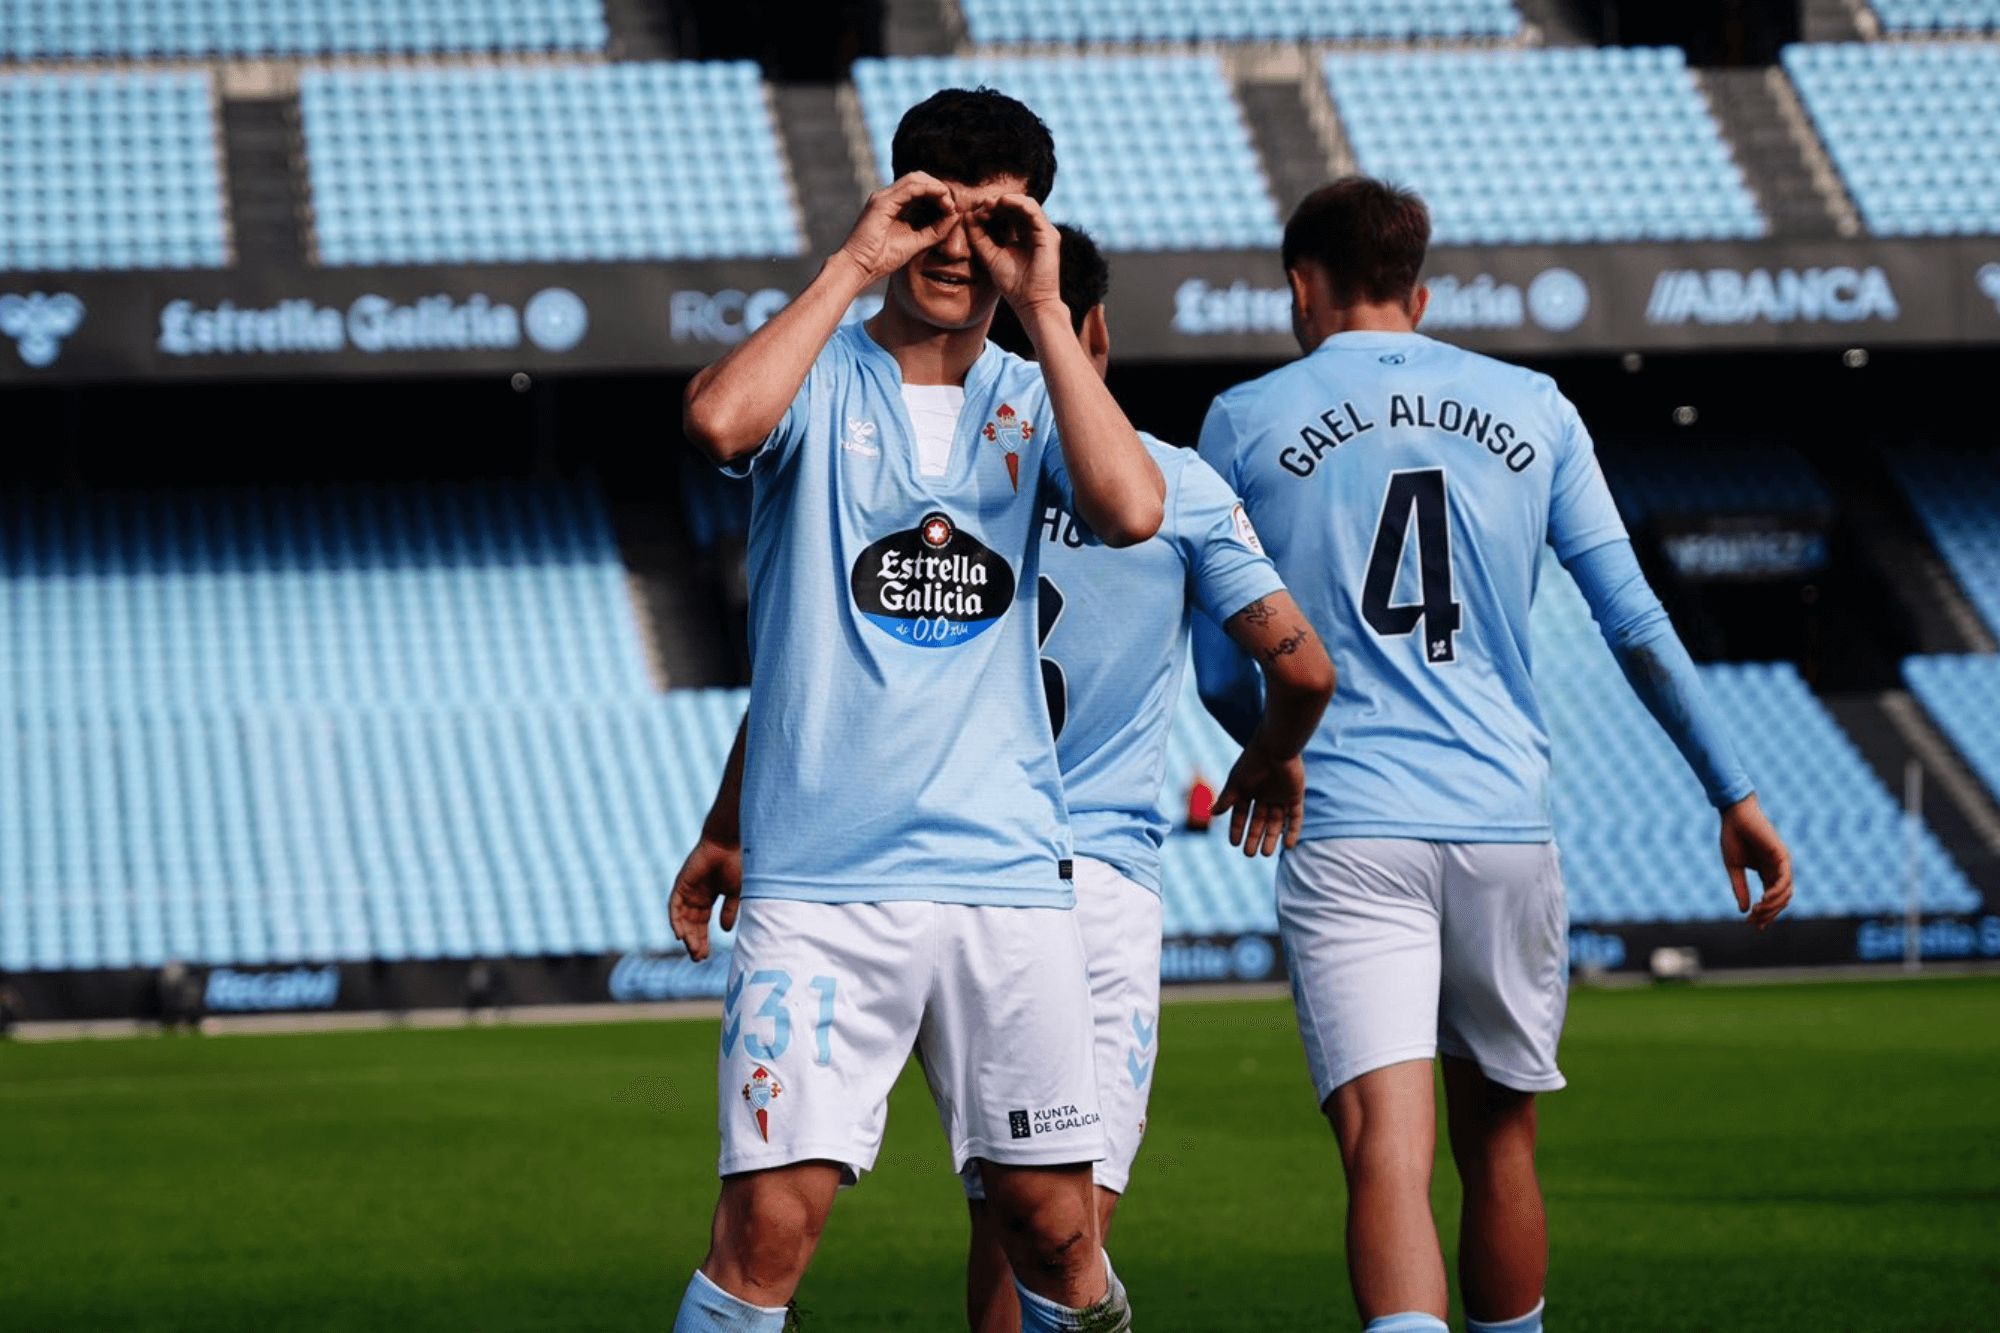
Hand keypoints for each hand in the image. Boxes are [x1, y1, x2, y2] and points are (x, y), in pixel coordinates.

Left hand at [668, 833, 742, 961]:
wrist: (728, 843)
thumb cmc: (736, 864)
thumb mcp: (736, 893)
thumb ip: (729, 911)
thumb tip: (724, 931)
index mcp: (708, 898)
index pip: (702, 924)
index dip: (703, 940)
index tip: (705, 956)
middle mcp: (695, 896)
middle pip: (691, 924)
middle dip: (694, 941)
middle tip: (698, 958)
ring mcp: (687, 891)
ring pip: (682, 919)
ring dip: (686, 935)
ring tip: (692, 950)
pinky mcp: (680, 884)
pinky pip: (674, 907)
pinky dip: (675, 921)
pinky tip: (680, 935)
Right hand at [834, 172, 959, 283]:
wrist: (860, 268)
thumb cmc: (883, 259)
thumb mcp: (917, 243)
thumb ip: (935, 230)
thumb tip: (955, 216)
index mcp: (894, 205)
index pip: (920, 189)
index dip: (938, 194)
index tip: (952, 209)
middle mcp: (888, 197)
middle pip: (919, 179)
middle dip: (939, 188)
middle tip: (953, 204)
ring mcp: (883, 197)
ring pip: (916, 179)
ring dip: (936, 187)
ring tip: (949, 202)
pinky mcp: (882, 202)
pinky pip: (910, 187)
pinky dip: (928, 190)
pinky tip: (941, 199)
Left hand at [965, 193, 1062, 320]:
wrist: (1030, 303)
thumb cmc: (1013, 284)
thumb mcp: (989, 256)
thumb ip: (979, 237)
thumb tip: (968, 216)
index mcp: (1023, 234)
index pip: (1008, 212)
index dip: (991, 209)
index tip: (975, 213)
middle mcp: (1035, 230)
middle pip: (1016, 205)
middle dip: (997, 202)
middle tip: (981, 204)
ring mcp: (1044, 231)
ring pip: (1026, 203)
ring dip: (1006, 200)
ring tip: (989, 203)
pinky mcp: (1049, 235)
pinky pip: (1033, 211)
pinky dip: (1018, 203)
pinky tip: (1002, 203)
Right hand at [1214, 744, 1305, 857]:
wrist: (1276, 747)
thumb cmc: (1253, 762)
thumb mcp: (1237, 783)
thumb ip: (1227, 799)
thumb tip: (1212, 813)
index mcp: (1248, 791)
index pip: (1241, 814)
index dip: (1238, 829)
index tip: (1234, 844)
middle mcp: (1264, 796)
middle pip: (1259, 822)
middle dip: (1253, 837)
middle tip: (1249, 854)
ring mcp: (1281, 797)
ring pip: (1277, 823)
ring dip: (1271, 838)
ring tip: (1266, 854)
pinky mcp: (1295, 796)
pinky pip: (1295, 818)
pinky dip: (1293, 831)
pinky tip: (1288, 846)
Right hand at [1720, 793, 1792, 928]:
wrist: (1734, 815)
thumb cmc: (1733, 837)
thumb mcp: (1734, 868)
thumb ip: (1740, 888)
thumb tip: (1744, 911)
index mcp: (1767, 871)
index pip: (1771, 898)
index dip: (1764, 913)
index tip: (1752, 924)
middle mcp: (1777, 869)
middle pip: (1781, 900)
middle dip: (1768, 913)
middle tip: (1753, 920)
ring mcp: (1782, 863)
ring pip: (1785, 893)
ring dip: (1772, 906)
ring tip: (1757, 910)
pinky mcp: (1782, 856)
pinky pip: (1784, 880)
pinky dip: (1777, 892)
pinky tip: (1764, 899)